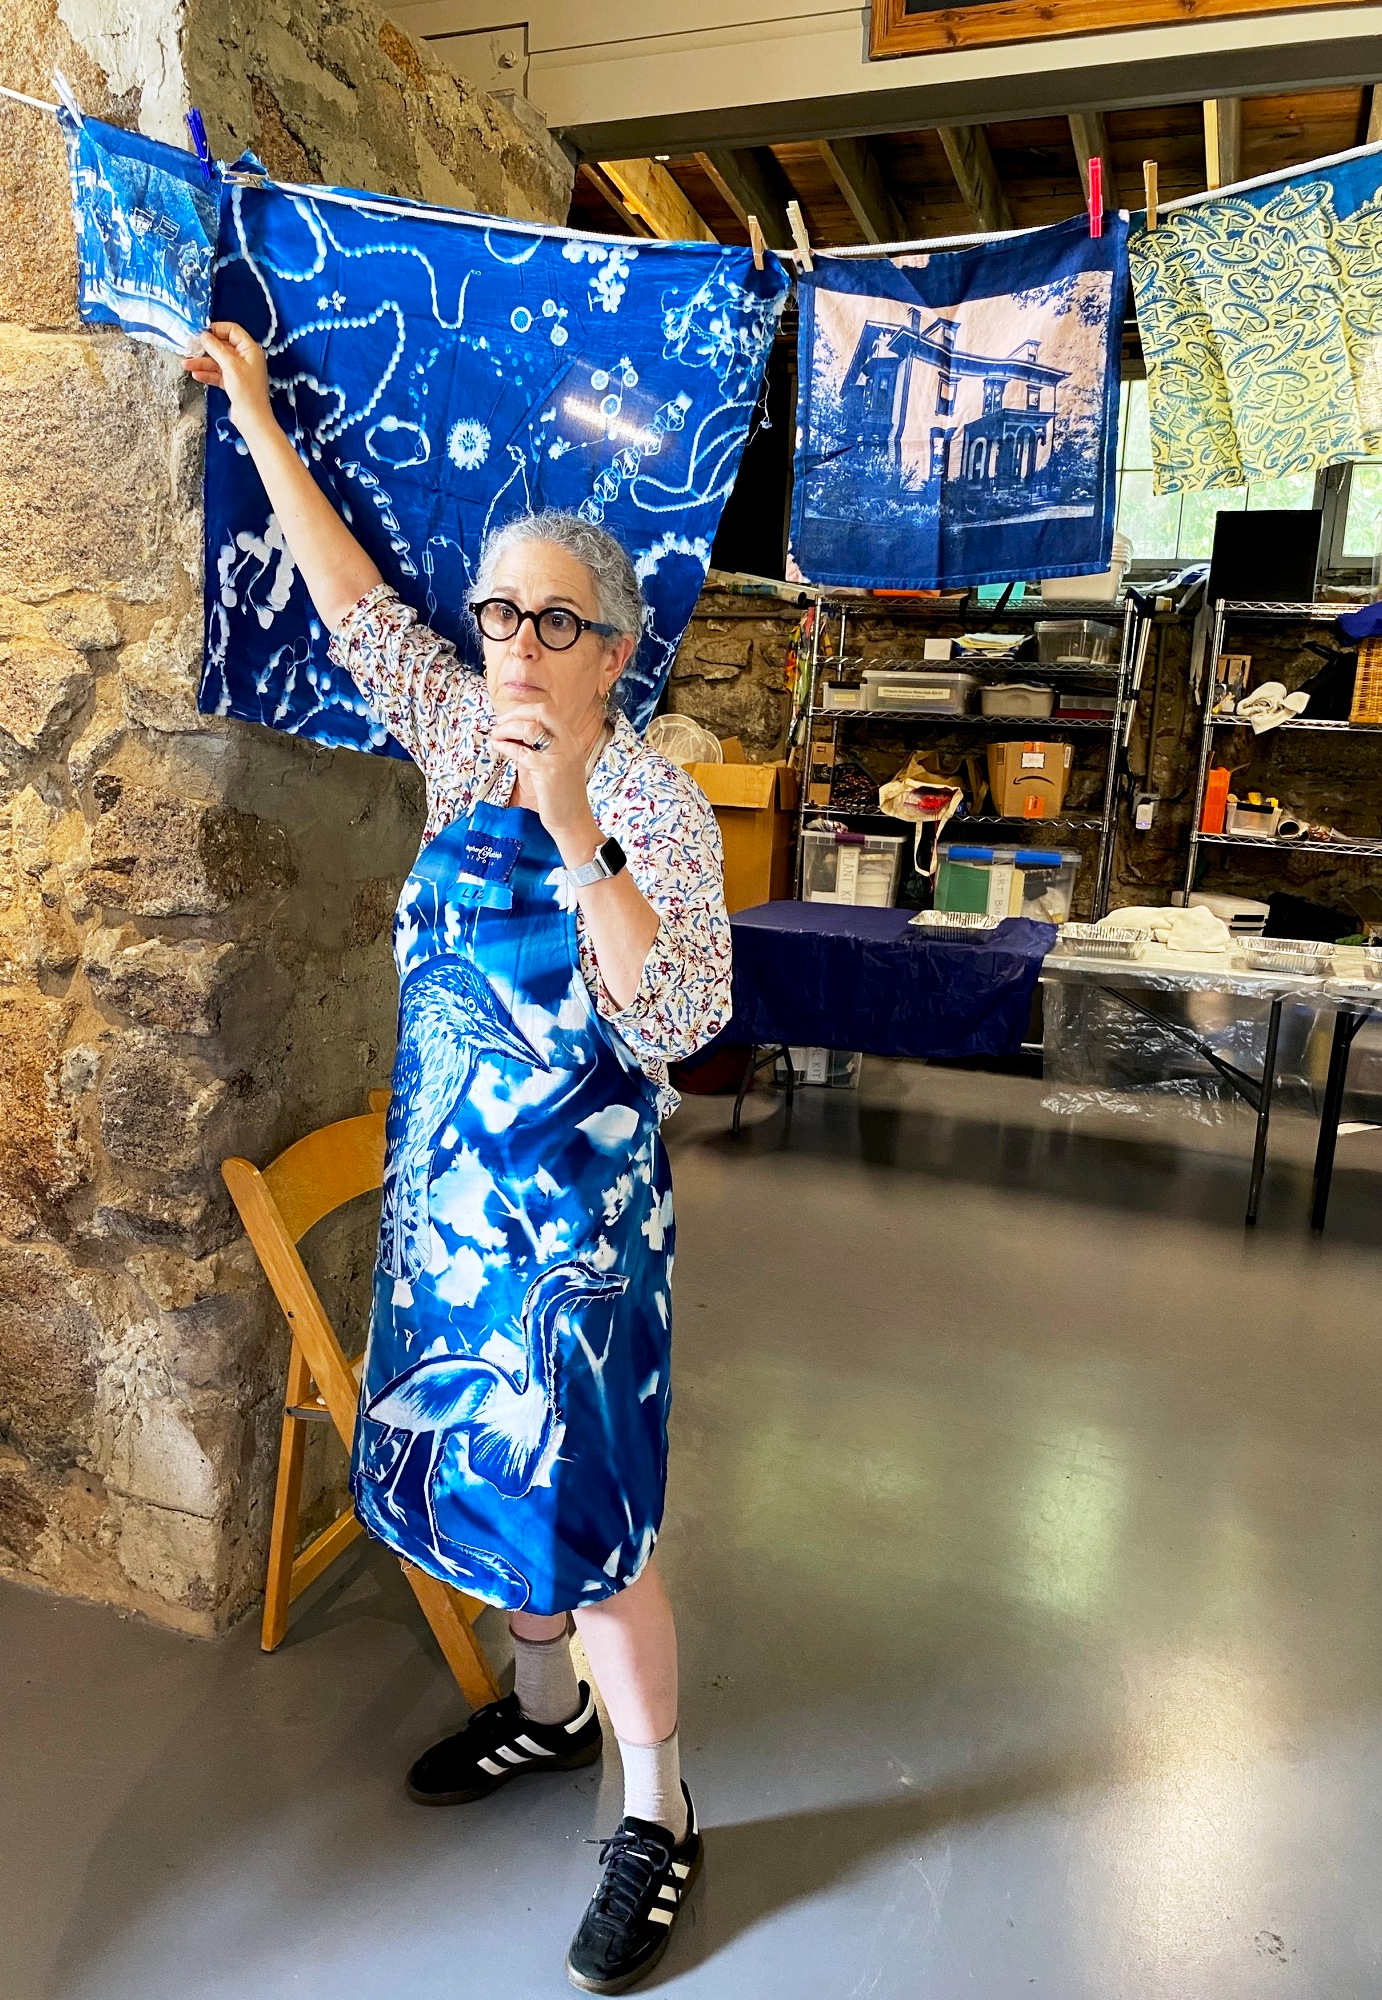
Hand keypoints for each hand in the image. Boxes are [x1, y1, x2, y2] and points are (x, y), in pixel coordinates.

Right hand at [182, 321, 274, 435]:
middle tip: (190, 347)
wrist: (252, 419)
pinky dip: (207, 374)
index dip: (217, 329)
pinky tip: (196, 375)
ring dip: (202, 363)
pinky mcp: (233, 383)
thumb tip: (205, 335)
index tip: (202, 331)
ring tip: (186, 364)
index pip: (233, 331)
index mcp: (250, 350)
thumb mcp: (230, 366)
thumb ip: (216, 349)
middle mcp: (245, 359)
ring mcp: (238, 371)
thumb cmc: (247, 392)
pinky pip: (217, 374)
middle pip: (222, 347)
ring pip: (217, 362)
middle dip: (205, 348)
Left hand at [490, 703, 600, 854]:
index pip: (548, 709)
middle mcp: (568, 742)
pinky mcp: (548, 771)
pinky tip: (498, 747)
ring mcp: (559, 756)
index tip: (508, 717)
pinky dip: (505, 745)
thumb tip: (515, 730)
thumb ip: (543, 746)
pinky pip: (521, 751)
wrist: (573, 821)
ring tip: (496, 735)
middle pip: (541, 711)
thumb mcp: (557, 763)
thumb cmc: (561, 794)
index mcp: (571, 738)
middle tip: (499, 723)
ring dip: (507, 728)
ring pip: (529, 728)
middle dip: (515, 713)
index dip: (524, 709)